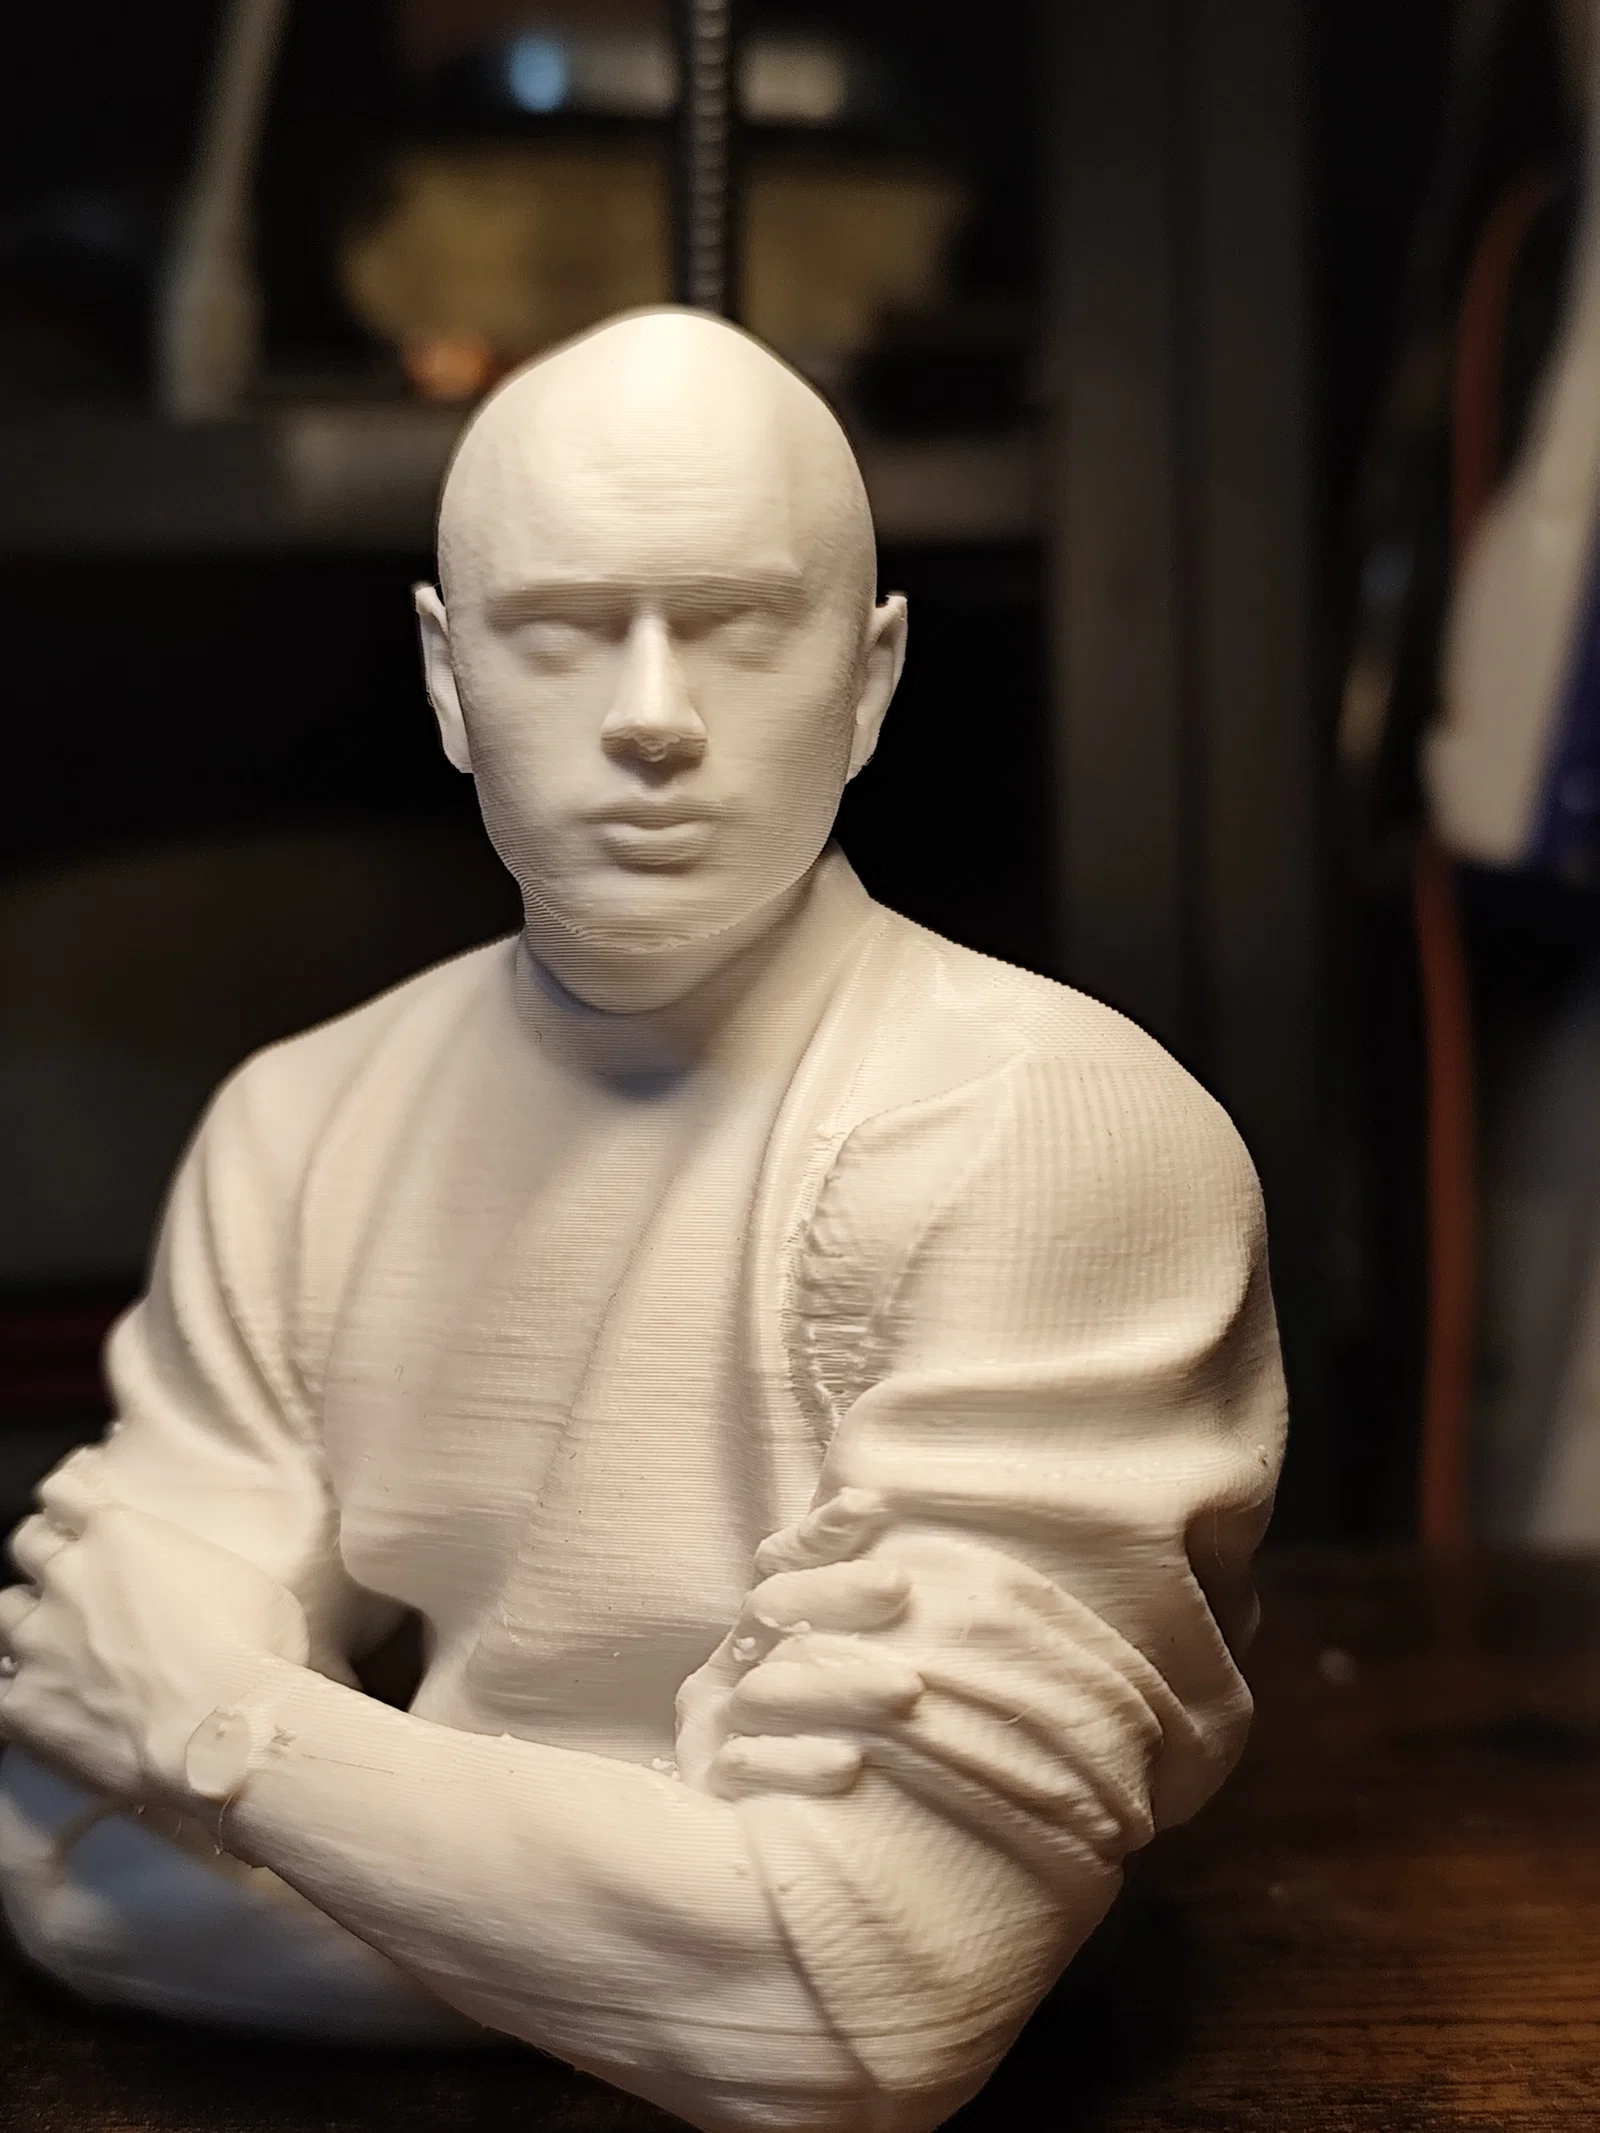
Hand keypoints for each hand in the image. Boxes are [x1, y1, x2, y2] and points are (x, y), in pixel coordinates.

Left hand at [0, 1449, 309, 1805]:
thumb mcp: (240, 1580)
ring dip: (25, 1621)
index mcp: (119, 1535)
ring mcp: (38, 1642)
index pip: (64, 1493)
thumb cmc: (251, 1651)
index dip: (68, 1503)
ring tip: (50, 1642)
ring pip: (3, 1612)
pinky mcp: (23, 1705)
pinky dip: (20, 1692)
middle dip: (42, 1554)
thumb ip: (193, 1569)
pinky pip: (2, 1690)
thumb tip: (192, 1584)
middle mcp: (68, 1577)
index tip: (73, 1512)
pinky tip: (44, 1702)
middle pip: (26, 1544)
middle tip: (65, 1574)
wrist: (222, 1734)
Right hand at [676, 1489, 923, 1800]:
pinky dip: (794, 1762)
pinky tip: (848, 1763)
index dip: (818, 1535)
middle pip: (770, 1612)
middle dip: (836, 1594)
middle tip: (901, 1585)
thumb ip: (863, 1620)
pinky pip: (745, 1770)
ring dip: (837, 1686)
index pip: (780, 1565)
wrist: (774, 1878)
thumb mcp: (849, 1678)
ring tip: (906, 1689)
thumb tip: (900, 1530)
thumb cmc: (837, 1761)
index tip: (870, 1507)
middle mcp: (727, 1675)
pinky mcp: (707, 1798)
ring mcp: (710, 1733)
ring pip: (766, 1692)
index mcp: (757, 1637)